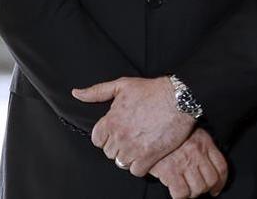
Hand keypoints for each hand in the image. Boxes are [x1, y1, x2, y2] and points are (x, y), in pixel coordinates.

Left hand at [72, 76, 194, 175]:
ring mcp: (133, 148)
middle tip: (133, 137)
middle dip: (119, 146)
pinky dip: (141, 166)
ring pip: (121, 162)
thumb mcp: (123, 85)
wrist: (180, 98)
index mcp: (110, 122)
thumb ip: (97, 92)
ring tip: (141, 145)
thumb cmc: (153, 90)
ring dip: (130, 156)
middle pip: (110, 152)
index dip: (108, 136)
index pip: (97, 140)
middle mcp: (119, 137)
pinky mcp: (149, 156)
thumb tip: (76, 94)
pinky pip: (136, 170)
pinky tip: (148, 155)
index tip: (120, 131)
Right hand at [150, 128, 228, 197]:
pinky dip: (180, 196)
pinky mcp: (170, 171)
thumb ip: (200, 146)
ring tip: (186, 190)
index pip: (221, 167)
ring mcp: (184, 162)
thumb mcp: (189, 132)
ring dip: (192, 193)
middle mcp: (197, 153)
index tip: (216, 189)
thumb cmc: (167, 130)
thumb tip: (207, 163)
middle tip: (197, 189)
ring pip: (198, 188)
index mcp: (204, 142)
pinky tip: (176, 191)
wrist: (148, 127)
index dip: (221, 182)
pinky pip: (181, 192)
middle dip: (205, 189)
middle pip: (211, 180)